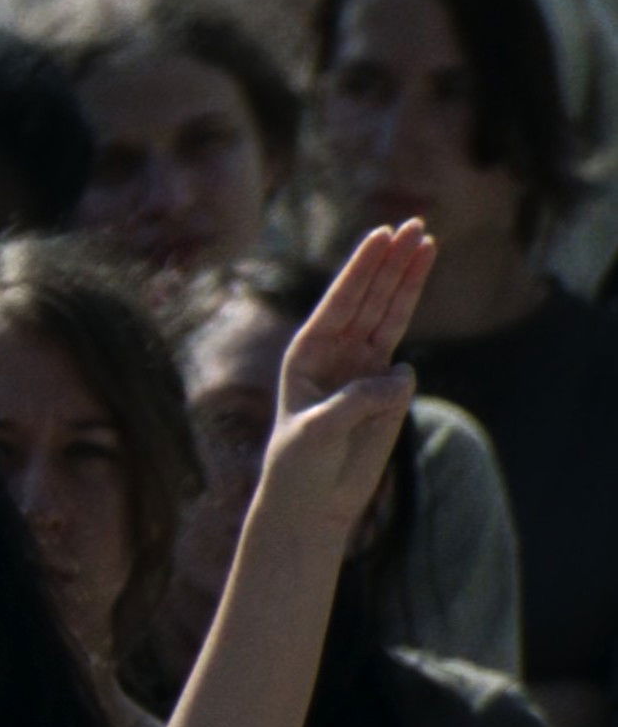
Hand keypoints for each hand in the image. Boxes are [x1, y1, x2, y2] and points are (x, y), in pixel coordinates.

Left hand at [269, 220, 434, 530]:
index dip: (362, 268)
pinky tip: (390, 388)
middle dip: (391, 262)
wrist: (311, 502)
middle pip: (370, 298)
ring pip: (391, 316)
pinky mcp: (386, 393)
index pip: (340, 301)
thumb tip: (403, 375)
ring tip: (428, 241)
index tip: (381, 234)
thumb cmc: (299, 465)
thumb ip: (357, 401)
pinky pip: (403, 366)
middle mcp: (335, 353)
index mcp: (306, 352)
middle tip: (415, 224)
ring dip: (408, 281)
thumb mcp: (319, 431)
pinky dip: (407, 363)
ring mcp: (363, 369)